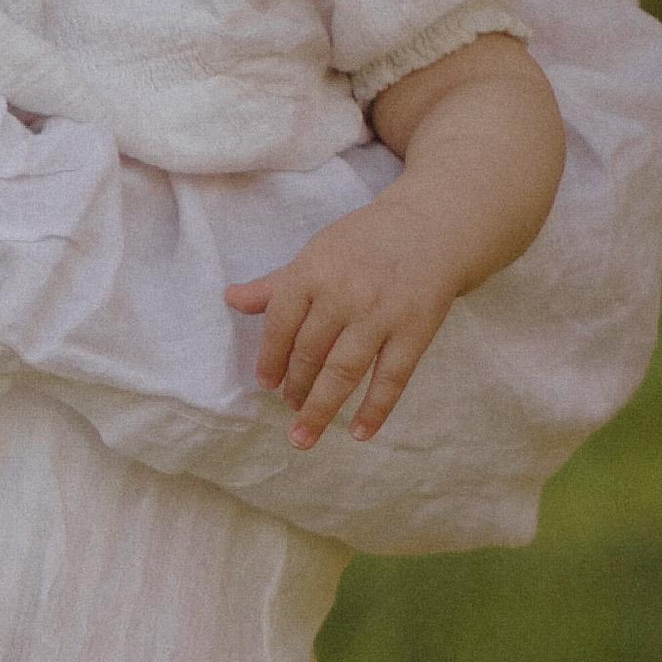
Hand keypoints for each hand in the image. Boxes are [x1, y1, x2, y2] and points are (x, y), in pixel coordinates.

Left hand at [226, 200, 461, 445]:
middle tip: (289, 407)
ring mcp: (380, 315)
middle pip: (309, 353)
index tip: (266, 383)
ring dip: (320, 407)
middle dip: (295, 387)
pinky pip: (391, 378)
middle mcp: (343, 295)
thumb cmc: (364, 243)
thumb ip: (275, 285)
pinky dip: (375, 409)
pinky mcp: (415, 331)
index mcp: (312, 272)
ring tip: (303, 434)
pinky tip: (359, 433)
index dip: (269, 359)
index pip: (279, 325)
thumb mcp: (315, 254)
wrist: (430, 228)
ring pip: (342, 371)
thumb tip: (231, 299)